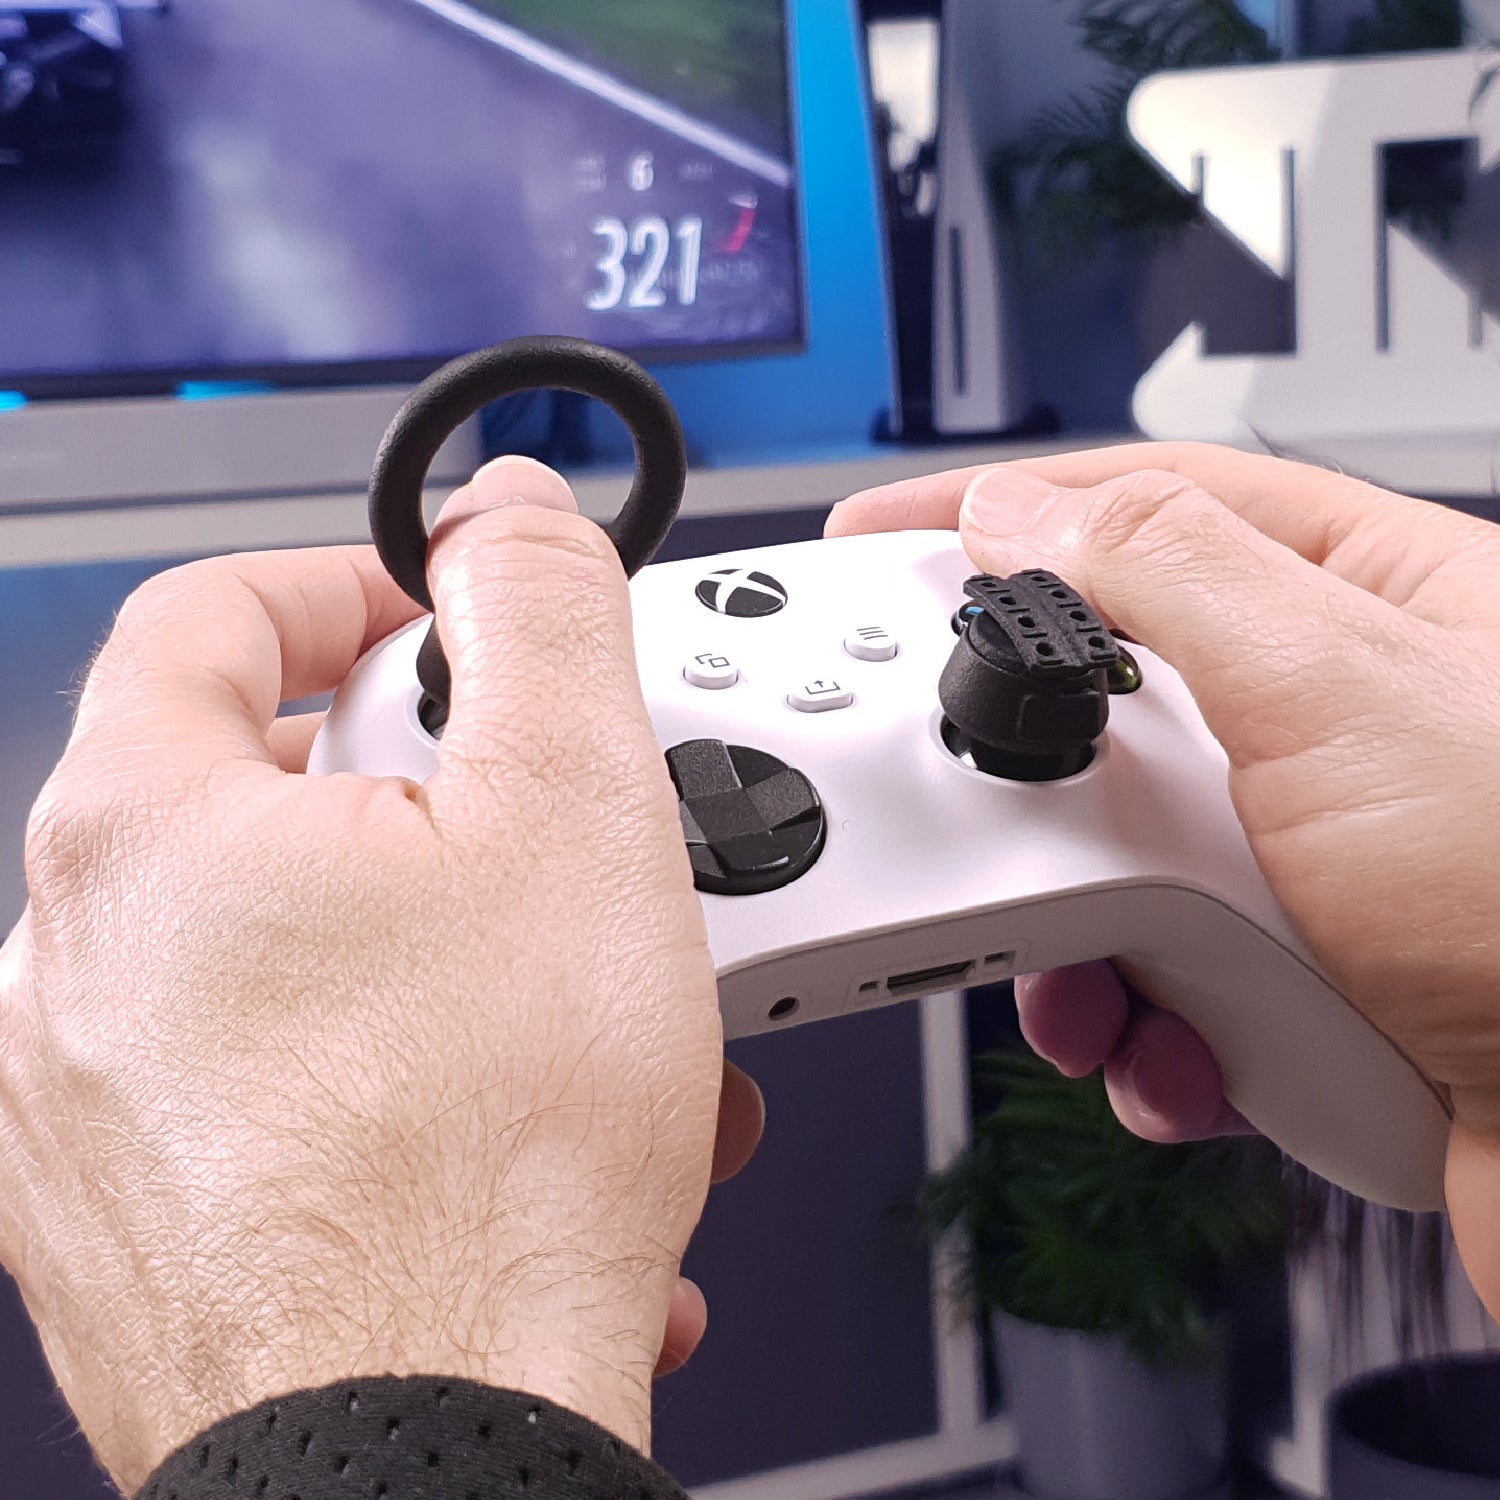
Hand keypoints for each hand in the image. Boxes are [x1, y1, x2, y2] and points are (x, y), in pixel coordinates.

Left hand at [0, 458, 751, 1492]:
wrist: (436, 1456)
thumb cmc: (487, 1169)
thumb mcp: (572, 811)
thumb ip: (541, 616)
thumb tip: (511, 519)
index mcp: (142, 834)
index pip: (211, 615)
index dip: (343, 583)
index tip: (432, 618)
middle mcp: (73, 971)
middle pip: (272, 796)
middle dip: (437, 804)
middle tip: (544, 847)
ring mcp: (91, 1113)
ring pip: (294, 958)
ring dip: (446, 961)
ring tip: (571, 1021)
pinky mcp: (142, 1224)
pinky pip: (280, 1091)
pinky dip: (403, 1081)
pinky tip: (515, 1131)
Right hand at [830, 441, 1499, 1315]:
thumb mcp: (1339, 687)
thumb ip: (1164, 572)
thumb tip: (1023, 515)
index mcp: (1364, 600)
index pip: (1143, 508)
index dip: (1002, 514)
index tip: (887, 538)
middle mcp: (1336, 720)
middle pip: (1106, 705)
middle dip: (1031, 786)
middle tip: (977, 808)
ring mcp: (1314, 853)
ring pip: (1118, 864)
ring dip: (1084, 943)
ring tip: (1108, 982)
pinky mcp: (1301, 972)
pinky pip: (1162, 978)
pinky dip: (1148, 1029)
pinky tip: (1186, 1050)